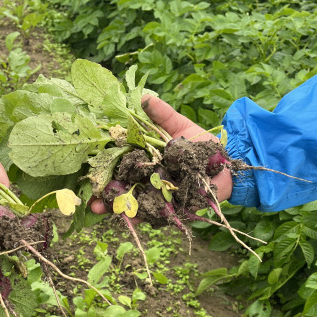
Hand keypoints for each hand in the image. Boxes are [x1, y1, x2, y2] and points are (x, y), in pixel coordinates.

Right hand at [90, 95, 232, 212]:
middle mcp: (147, 179)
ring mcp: (157, 195)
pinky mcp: (170, 209)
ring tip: (102, 211)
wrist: (230, 165)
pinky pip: (154, 214)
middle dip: (104, 195)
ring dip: (117, 208)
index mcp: (145, 159)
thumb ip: (162, 115)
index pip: (118, 164)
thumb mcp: (181, 126)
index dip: (103, 168)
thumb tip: (143, 96)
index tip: (87, 170)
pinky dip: (142, 217)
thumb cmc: (204, 145)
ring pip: (133, 203)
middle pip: (121, 188)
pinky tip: (130, 219)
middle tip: (89, 200)